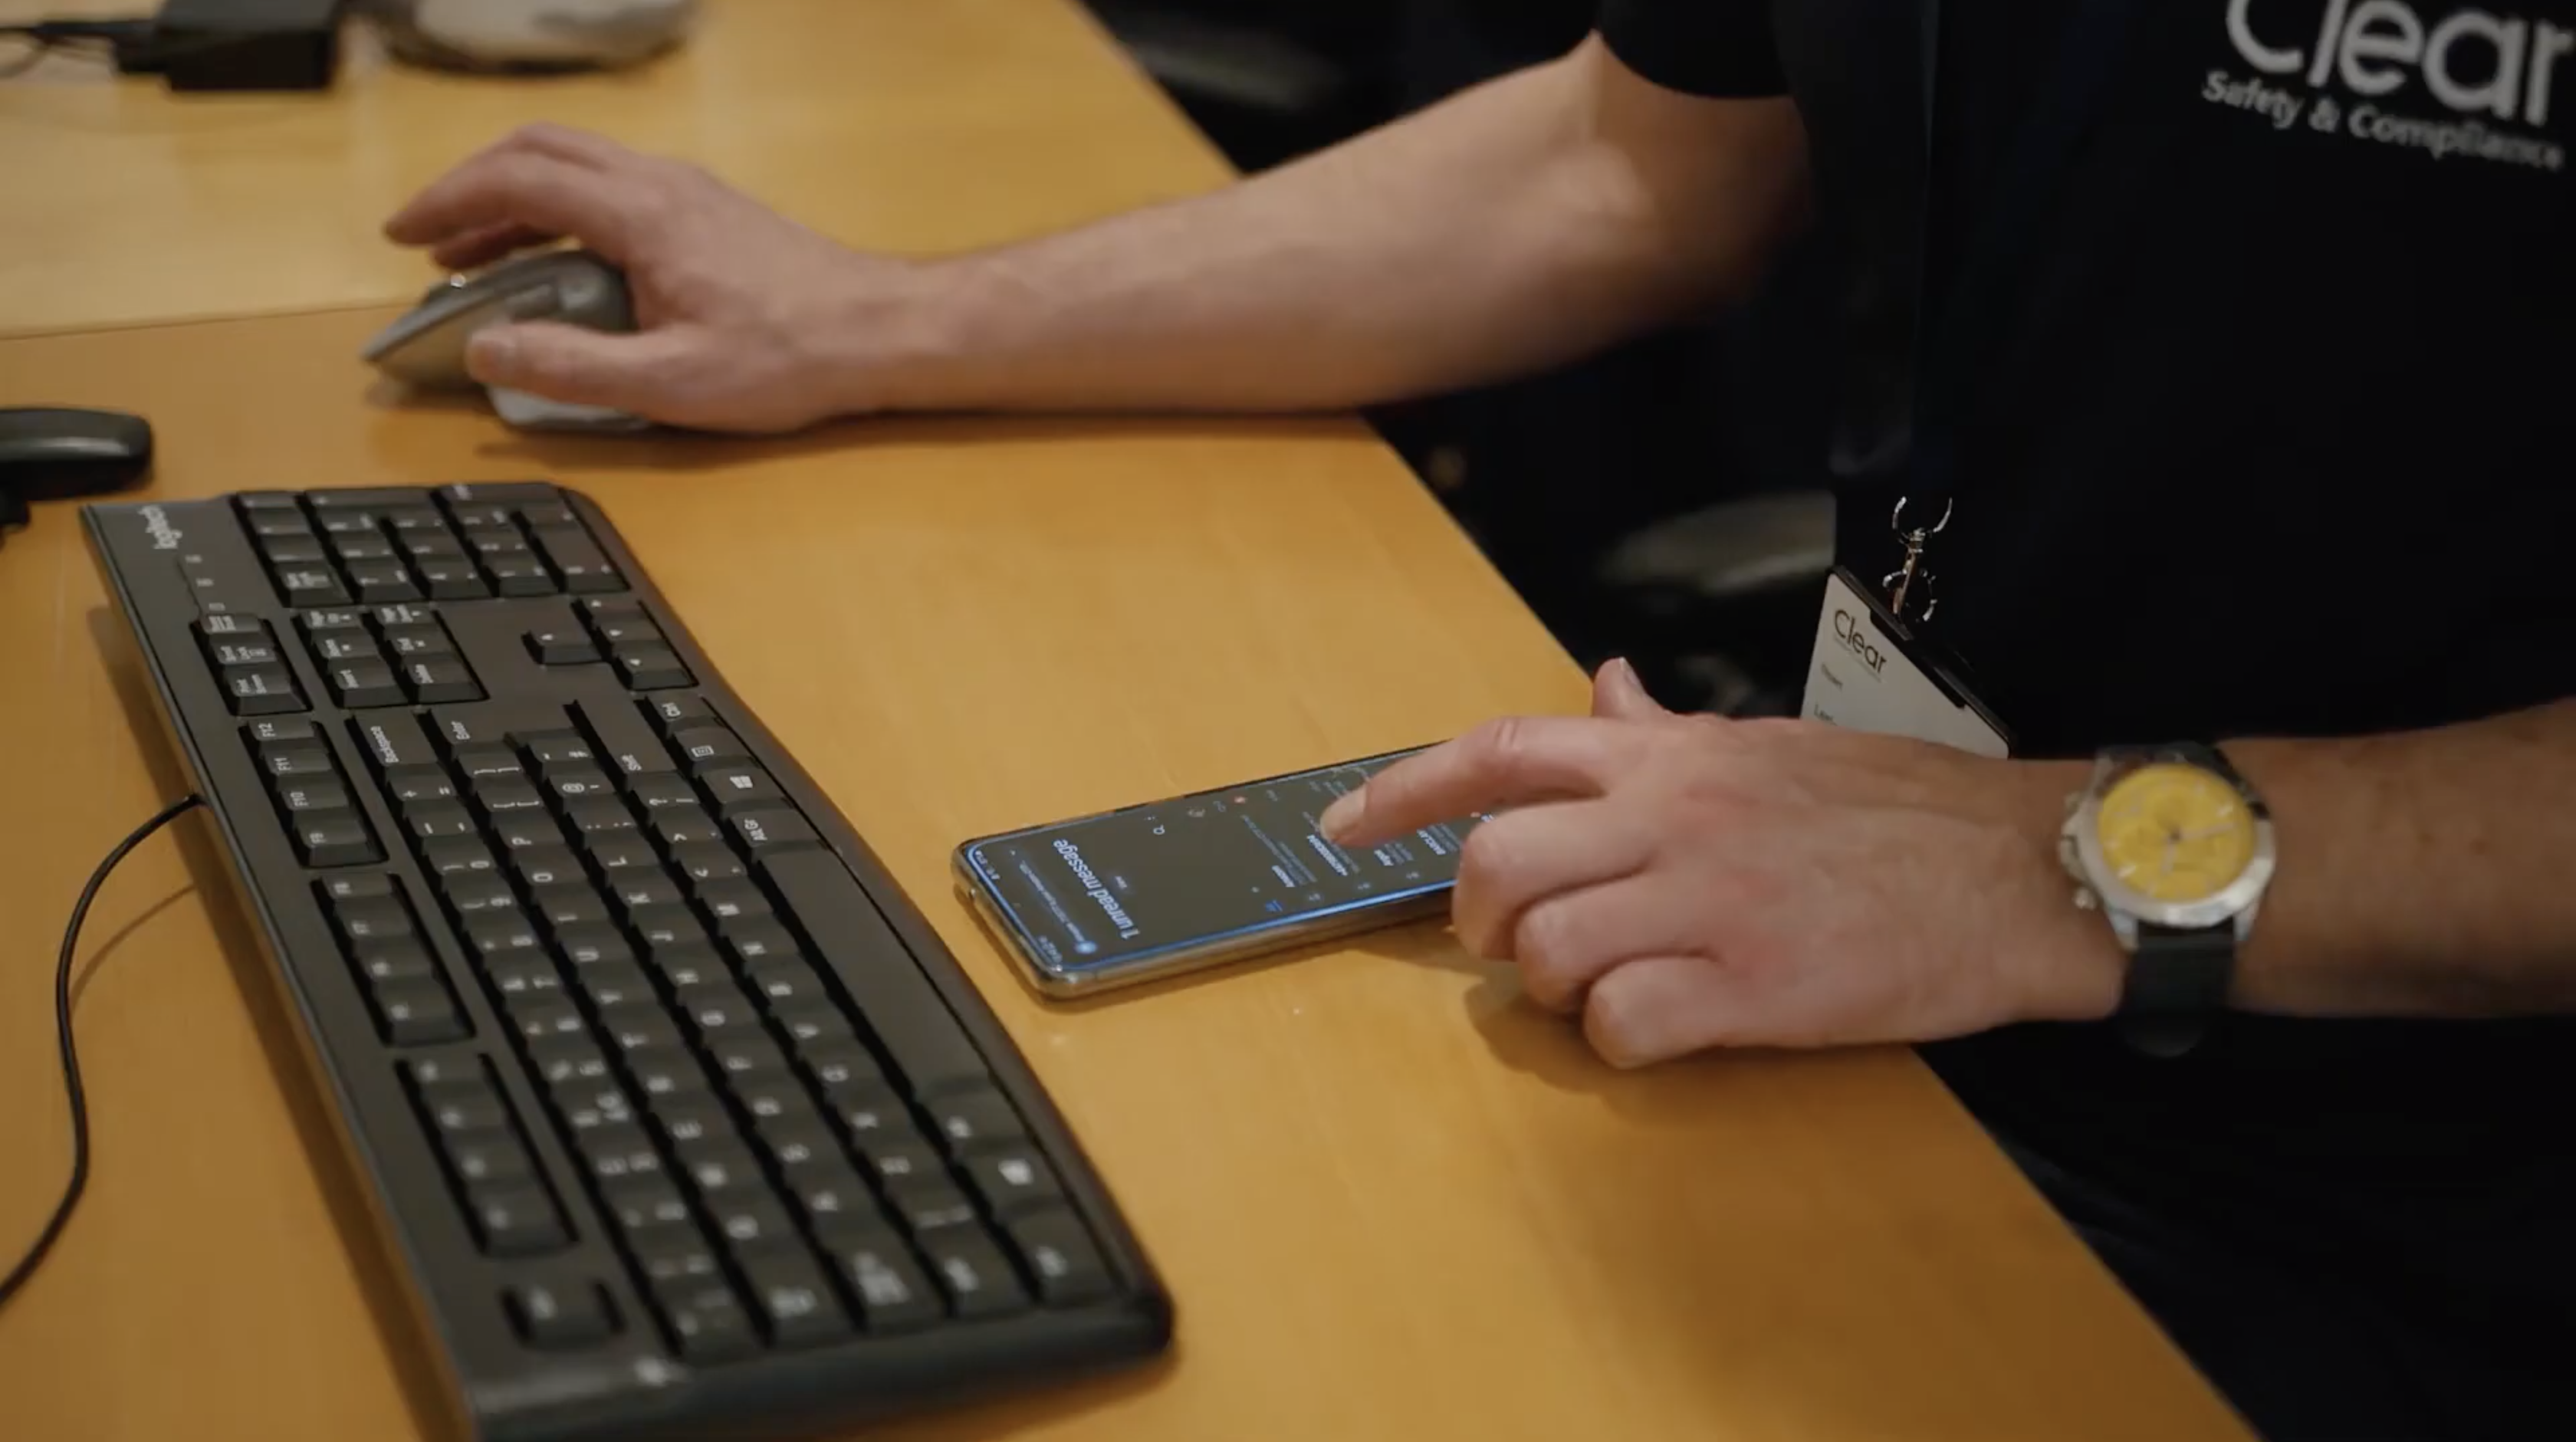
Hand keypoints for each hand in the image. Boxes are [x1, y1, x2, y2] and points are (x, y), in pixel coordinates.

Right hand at [383, 125, 926, 432]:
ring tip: (474, 259)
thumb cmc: (794, 356)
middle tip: (426, 240)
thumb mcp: (672, 383)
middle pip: (539, 151)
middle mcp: (662, 185)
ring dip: (514, 202)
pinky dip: (561, 212)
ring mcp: (687, 193)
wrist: (883, 333)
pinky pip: (611, 188)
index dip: (448, 203)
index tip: (405, 236)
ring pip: (576, 165)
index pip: (517, 180)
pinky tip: (556, 263)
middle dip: (470, 190)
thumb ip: (572, 368)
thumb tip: (488, 350)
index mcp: (643, 214)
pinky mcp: (706, 213)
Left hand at [1320, 661, 2120, 1066]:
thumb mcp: (1770, 745)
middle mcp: (1673, 817)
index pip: (1500, 750)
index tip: (1338, 829)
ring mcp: (1711, 902)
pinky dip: (1619, 1042)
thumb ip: (1670, 734)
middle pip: (1498, 858)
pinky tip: (1662, 1028)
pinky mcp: (1755, 986)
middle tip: (1518, 941)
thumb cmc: (1897, 810)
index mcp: (1672, 758)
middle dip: (1479, 916)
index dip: (1401, 790)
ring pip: (1549, 948)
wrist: (2020, 866)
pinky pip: (1626, 1024)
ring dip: (1553, 985)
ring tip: (1607, 986)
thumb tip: (1605, 690)